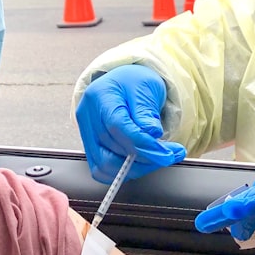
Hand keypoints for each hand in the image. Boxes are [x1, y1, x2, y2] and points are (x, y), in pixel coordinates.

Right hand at [75, 65, 186, 183]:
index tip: (166, 152)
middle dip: (145, 158)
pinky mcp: (89, 146)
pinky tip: (141, 164)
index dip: (142, 143)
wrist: (125, 83)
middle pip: (112, 148)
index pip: (117, 126)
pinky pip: (101, 169)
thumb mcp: (147, 88)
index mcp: (100, 95)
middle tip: (170, 155)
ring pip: (105, 164)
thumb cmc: (135, 82)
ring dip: (136, 168)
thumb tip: (152, 134)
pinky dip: (122, 172)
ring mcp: (85, 132)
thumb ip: (147, 112)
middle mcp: (87, 114)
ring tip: (158, 159)